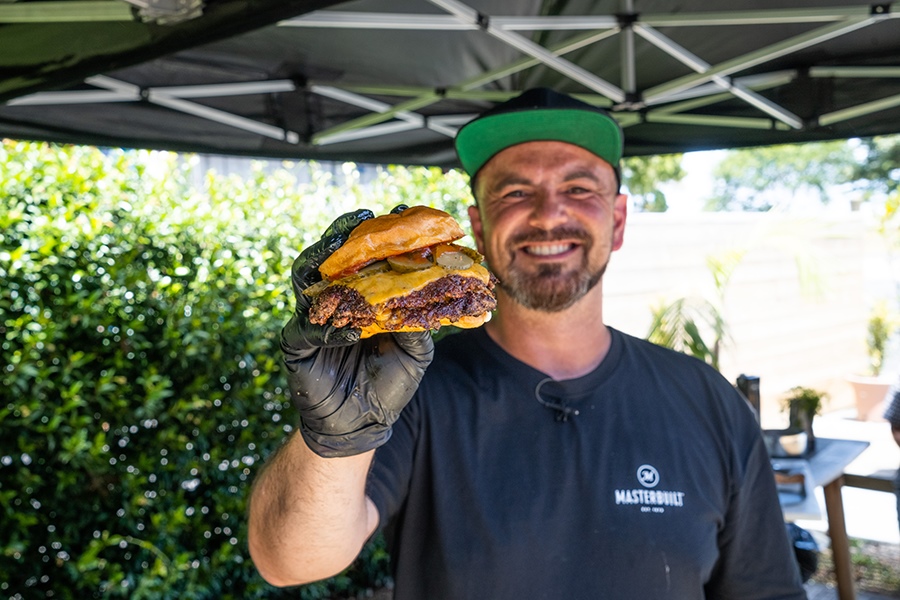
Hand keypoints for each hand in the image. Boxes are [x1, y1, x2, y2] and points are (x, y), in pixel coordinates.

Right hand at [281, 207, 433, 456]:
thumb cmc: (390, 382)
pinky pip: (307, 330)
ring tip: (342, 254)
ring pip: (306, 280)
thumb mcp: (416, 351)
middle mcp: (333, 299)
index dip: (377, 234)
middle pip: (329, 256)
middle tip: (363, 219)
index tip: (397, 212)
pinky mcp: (297, 345)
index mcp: (360, 295)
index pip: (363, 256)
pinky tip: (351, 332)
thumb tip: (429, 293)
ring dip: (323, 263)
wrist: (364, 423)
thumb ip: (419, 322)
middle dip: (344, 235)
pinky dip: (328, 329)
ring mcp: (311, 318)